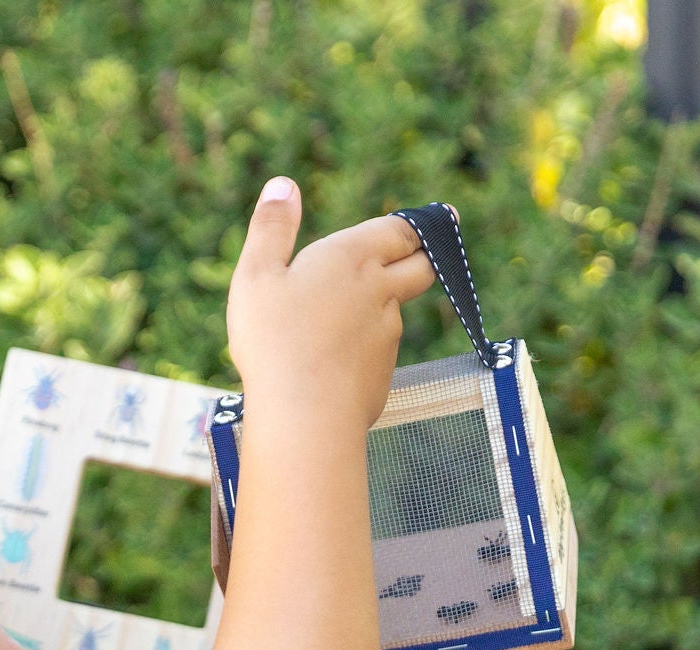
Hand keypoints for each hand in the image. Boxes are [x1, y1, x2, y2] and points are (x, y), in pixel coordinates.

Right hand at [225, 177, 435, 429]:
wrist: (304, 414)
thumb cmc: (274, 340)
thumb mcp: (256, 276)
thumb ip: (271, 228)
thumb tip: (283, 184)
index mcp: (352, 257)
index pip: (400, 230)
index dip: (418, 223)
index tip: (443, 216)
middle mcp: (381, 291)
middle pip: (422, 267)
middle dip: (426, 255)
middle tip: (430, 249)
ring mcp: (387, 335)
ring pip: (397, 311)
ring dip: (388, 305)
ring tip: (362, 309)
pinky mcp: (383, 372)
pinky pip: (381, 352)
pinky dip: (368, 348)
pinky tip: (340, 359)